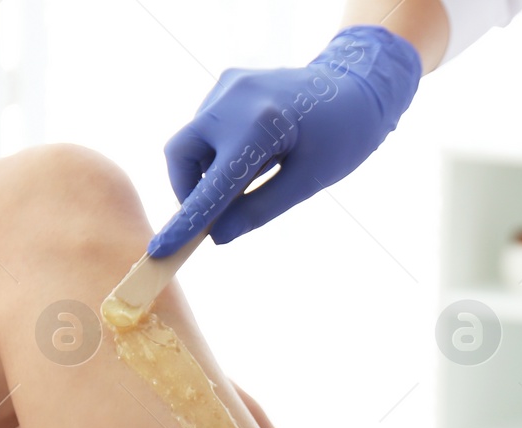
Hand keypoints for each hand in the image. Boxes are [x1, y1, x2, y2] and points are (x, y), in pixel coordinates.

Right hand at [148, 25, 420, 256]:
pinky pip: (208, 125)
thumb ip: (260, 209)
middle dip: (189, 190)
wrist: (360, 85)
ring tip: (255, 177)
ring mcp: (227, 85)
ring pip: (192, 141)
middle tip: (215, 217)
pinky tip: (259, 153)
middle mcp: (233, 98)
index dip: (186, 221)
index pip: (210, 185)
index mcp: (259, 125)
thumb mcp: (308, 181)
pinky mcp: (228, 81)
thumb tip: (218, 236)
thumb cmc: (344, 136)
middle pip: (181, 154)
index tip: (161, 251)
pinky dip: (219, 151)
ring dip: (208, 170)